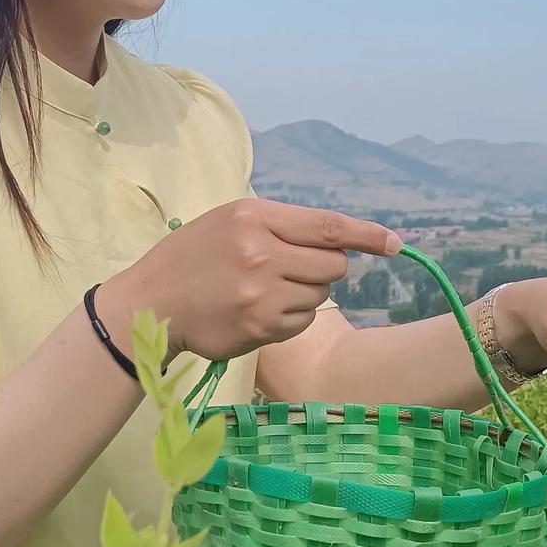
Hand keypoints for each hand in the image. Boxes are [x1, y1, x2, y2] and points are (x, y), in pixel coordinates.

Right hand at [97, 198, 401, 365]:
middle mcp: (261, 253)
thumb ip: (282, 225)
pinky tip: (259, 310)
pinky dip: (291, 317)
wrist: (151, 302)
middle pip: (333, 265)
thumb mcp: (230, 221)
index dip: (367, 235)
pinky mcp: (260, 328)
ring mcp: (261, 294)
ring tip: (264, 289)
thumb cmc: (194, 257)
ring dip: (304, 293)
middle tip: (291, 268)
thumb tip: (342, 240)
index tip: (395, 244)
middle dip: (324, 267)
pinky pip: (303, 321)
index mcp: (254, 218)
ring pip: (320, 294)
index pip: (328, 227)